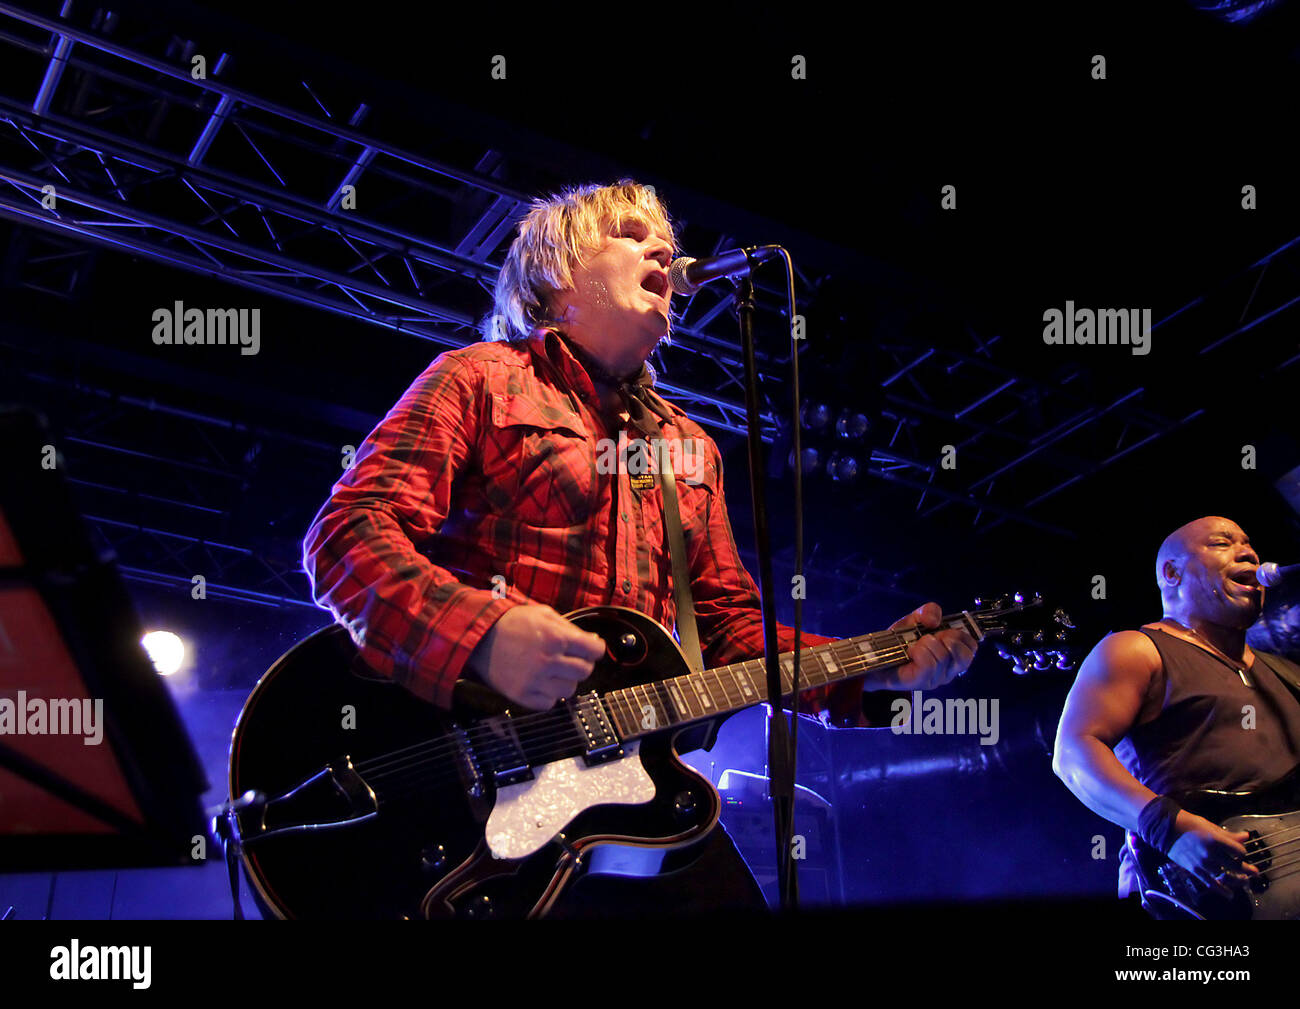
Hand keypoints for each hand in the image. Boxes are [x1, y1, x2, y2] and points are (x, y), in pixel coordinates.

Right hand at [465, 604, 605, 709]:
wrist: (478, 637)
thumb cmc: (512, 622)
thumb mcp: (543, 614)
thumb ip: (570, 628)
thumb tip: (594, 641)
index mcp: (556, 638)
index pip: (594, 651)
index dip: (595, 649)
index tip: (590, 649)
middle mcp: (548, 661)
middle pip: (584, 672)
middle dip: (582, 664)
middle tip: (570, 659)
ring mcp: (534, 680)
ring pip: (569, 690)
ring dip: (565, 681)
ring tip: (553, 671)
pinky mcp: (521, 695)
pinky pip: (549, 704)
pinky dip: (548, 695)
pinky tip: (540, 682)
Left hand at [877, 602, 978, 690]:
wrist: (876, 656)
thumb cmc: (900, 640)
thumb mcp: (915, 620)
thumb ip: (928, 612)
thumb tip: (934, 620)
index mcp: (952, 656)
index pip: (972, 647)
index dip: (960, 634)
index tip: (942, 630)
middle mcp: (948, 671)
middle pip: (965, 656)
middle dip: (948, 639)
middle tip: (929, 637)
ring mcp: (935, 679)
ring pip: (943, 657)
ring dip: (927, 644)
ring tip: (915, 645)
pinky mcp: (920, 683)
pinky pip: (929, 665)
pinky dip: (919, 652)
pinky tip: (910, 651)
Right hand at [1166, 811, 1259, 896]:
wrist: (1165, 829)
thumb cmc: (1188, 823)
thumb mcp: (1209, 826)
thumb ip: (1228, 834)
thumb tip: (1246, 836)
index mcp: (1215, 839)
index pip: (1238, 851)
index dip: (1243, 852)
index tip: (1241, 852)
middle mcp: (1210, 853)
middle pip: (1235, 866)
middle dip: (1247, 870)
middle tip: (1255, 872)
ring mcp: (1202, 863)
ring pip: (1225, 876)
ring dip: (1238, 881)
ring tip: (1245, 882)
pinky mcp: (1194, 869)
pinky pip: (1210, 883)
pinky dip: (1221, 890)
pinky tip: (1229, 895)